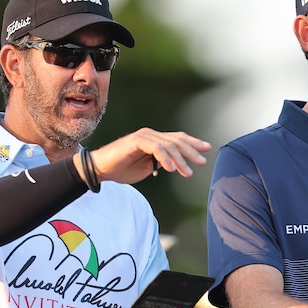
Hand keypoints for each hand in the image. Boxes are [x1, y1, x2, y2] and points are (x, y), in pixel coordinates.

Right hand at [78, 128, 210, 185]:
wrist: (101, 169)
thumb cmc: (122, 169)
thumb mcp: (147, 168)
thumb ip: (161, 164)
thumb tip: (176, 165)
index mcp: (154, 140)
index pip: (177, 139)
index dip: (192, 143)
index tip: (206, 150)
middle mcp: (150, 135)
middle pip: (176, 140)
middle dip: (191, 150)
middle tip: (202, 161)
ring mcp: (143, 136)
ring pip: (168, 145)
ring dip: (179, 160)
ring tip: (187, 172)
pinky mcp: (136, 141)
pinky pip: (156, 148)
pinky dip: (165, 159)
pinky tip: (171, 169)